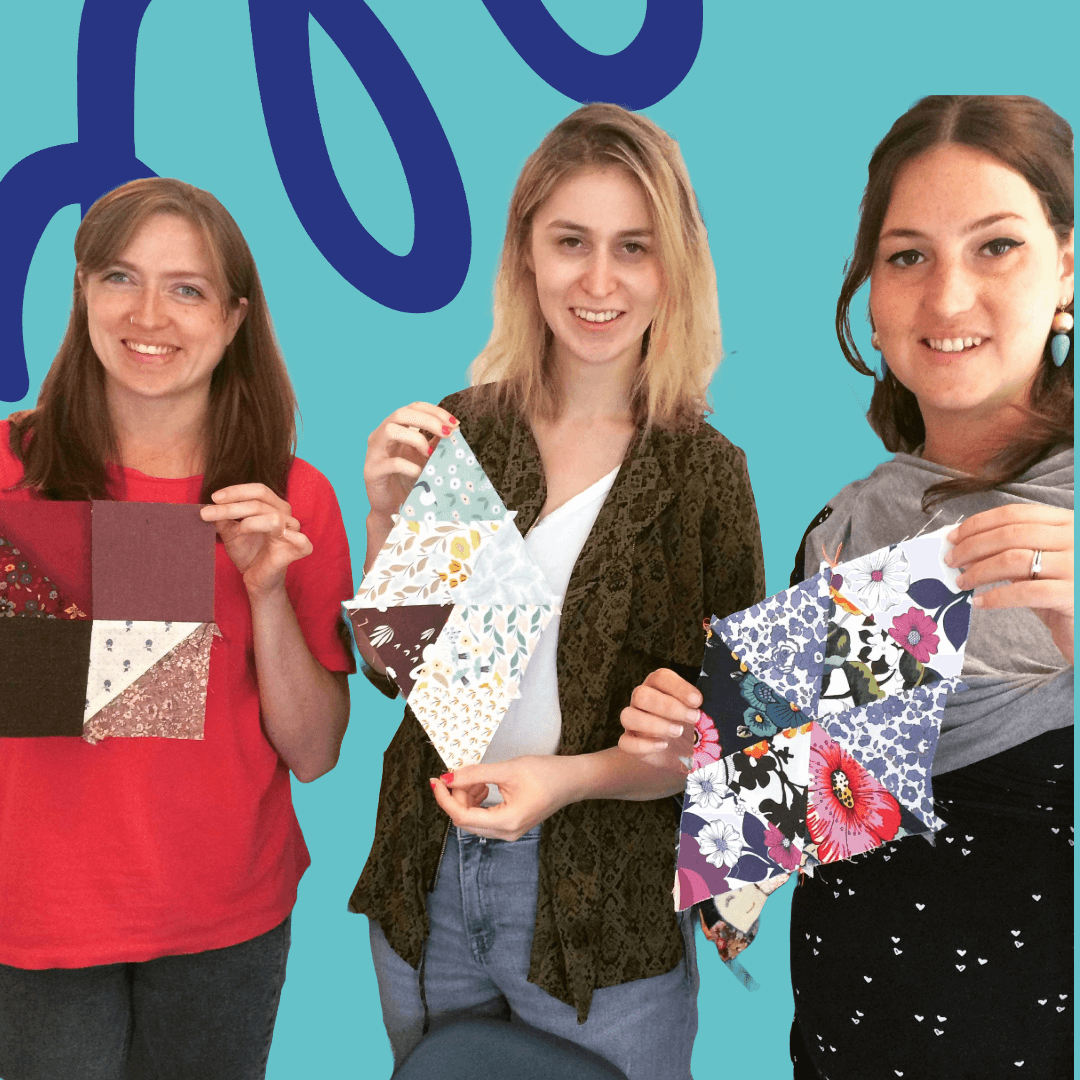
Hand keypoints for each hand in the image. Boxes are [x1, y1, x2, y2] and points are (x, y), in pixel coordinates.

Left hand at [201, 484, 310, 596]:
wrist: (256, 580)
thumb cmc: (247, 553)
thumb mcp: (230, 532)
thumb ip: (223, 518)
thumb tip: (209, 506)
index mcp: (273, 507)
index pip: (258, 491)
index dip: (236, 491)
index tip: (214, 498)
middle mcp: (286, 515)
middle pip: (260, 503)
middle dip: (232, 507)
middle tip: (207, 513)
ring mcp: (294, 531)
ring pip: (273, 518)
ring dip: (249, 522)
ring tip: (236, 531)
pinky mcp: (299, 550)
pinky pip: (300, 540)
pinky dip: (286, 536)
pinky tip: (274, 539)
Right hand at [364, 401, 457, 528]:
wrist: (391, 506)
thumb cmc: (408, 479)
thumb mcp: (425, 457)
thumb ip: (434, 442)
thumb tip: (452, 430)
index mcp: (395, 427)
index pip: (413, 407)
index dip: (435, 411)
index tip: (454, 423)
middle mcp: (381, 435)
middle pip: (401, 413)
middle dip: (428, 420)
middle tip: (447, 433)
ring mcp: (374, 452)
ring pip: (390, 430)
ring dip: (415, 438)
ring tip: (429, 453)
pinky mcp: (372, 471)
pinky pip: (390, 463)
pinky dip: (409, 466)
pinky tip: (419, 473)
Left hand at [429, 755, 584, 840]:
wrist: (572, 780)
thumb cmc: (547, 774)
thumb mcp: (507, 769)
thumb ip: (475, 774)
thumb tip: (448, 778)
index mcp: (506, 822)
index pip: (462, 817)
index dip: (445, 799)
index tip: (436, 781)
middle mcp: (506, 833)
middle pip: (465, 819)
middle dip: (457, 795)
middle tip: (460, 774)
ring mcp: (509, 831)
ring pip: (473, 818)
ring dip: (467, 797)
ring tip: (478, 777)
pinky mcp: (510, 825)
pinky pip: (483, 817)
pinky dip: (477, 800)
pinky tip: (484, 784)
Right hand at [617, 668, 700, 771]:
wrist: (679, 754)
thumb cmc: (691, 728)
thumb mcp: (702, 717)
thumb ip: (704, 709)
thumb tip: (720, 705)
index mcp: (658, 686)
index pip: (660, 677)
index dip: (678, 687)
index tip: (698, 701)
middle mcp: (642, 700)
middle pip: (641, 694)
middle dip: (668, 706)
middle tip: (693, 718)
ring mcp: (633, 721)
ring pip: (628, 716)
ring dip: (654, 724)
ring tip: (679, 732)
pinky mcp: (629, 742)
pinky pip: (625, 742)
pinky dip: (643, 745)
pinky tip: (663, 746)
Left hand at [947, 504, 1072, 662]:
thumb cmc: (1062, 592)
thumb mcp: (1041, 564)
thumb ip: (1013, 550)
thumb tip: (966, 547)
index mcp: (1067, 523)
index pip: (1015, 514)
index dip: (979, 524)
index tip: (954, 537)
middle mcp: (1075, 539)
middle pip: (1010, 534)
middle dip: (972, 546)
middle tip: (951, 560)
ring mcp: (1076, 566)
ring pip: (1013, 560)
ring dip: (979, 571)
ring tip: (961, 582)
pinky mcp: (1072, 594)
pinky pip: (1024, 592)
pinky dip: (996, 596)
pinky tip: (980, 602)